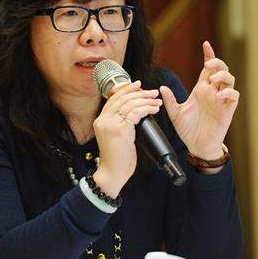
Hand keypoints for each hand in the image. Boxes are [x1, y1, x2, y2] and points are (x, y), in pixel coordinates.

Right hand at [93, 80, 161, 196]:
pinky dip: (147, 109)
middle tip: (153, 92)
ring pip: (130, 104)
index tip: (138, 85)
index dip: (126, 90)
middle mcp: (103, 120)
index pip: (113, 99)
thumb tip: (136, 111)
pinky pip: (136, 113)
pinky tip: (154, 109)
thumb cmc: (118, 158)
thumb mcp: (116, 137)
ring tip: (157, 101)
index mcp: (100, 121)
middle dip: (139, 93)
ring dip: (146, 100)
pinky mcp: (120, 130)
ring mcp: (110, 124)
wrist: (113, 173)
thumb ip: (121, 124)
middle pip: (122, 99)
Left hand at [160, 41, 238, 161]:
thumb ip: (170, 101)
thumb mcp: (175, 114)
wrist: (197, 146)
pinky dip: (229, 92)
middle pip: (221, 70)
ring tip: (213, 80)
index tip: (205, 44)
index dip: (209, 55)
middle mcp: (212, 92)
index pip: (207, 68)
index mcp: (201, 90)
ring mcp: (221, 100)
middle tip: (208, 65)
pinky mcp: (228, 110)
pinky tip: (219, 95)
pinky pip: (234, 96)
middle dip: (217, 63)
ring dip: (223, 76)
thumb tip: (161, 88)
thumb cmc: (187, 130)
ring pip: (230, 80)